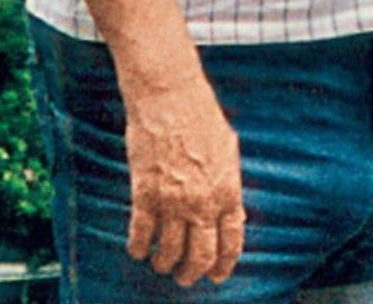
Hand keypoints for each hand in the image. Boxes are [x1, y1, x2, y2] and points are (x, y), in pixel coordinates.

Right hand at [123, 76, 245, 286]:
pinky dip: (139, 248)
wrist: (169, 95)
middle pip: (200, 256)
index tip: (216, 275)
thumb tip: (234, 216)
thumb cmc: (201, 116)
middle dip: (192, 273)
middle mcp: (202, 202)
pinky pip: (141, 234)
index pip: (231, 242)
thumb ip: (229, 186)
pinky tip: (138, 250)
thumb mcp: (228, 151)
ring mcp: (172, 200)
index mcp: (227, 190)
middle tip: (185, 277)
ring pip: (169, 251)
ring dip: (164, 263)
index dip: (223, 265)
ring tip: (161, 264)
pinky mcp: (144, 193)